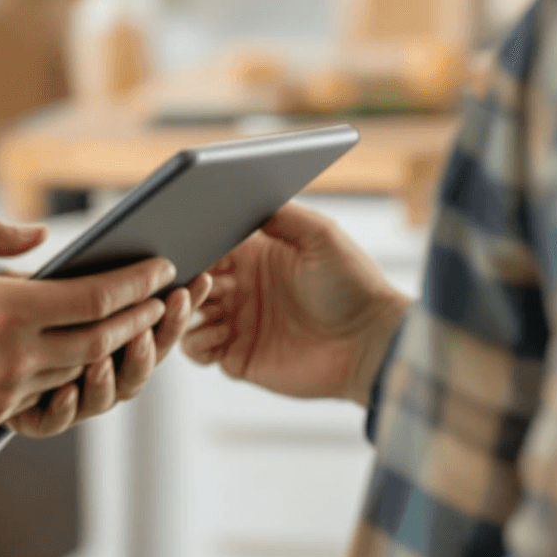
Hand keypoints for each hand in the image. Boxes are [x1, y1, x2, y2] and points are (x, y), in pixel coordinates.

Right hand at [0, 220, 175, 436]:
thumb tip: (43, 236)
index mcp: (2, 308)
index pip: (91, 300)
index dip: (134, 284)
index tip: (162, 266)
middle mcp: (10, 356)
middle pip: (98, 340)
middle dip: (139, 319)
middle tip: (166, 296)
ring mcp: (3, 391)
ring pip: (78, 370)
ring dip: (113, 347)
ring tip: (137, 321)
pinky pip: (48, 393)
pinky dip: (73, 371)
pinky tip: (89, 351)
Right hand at [181, 204, 408, 403]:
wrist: (371, 341)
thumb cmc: (353, 284)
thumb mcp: (321, 235)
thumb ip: (282, 215)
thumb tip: (240, 200)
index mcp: (254, 256)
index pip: (209, 246)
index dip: (196, 246)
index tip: (192, 246)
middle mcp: (241, 288)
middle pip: (192, 279)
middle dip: (187, 278)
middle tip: (202, 280)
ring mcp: (238, 324)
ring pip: (187, 314)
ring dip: (186, 309)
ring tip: (209, 306)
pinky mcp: (239, 357)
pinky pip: (198, 350)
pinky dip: (196, 342)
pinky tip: (219, 335)